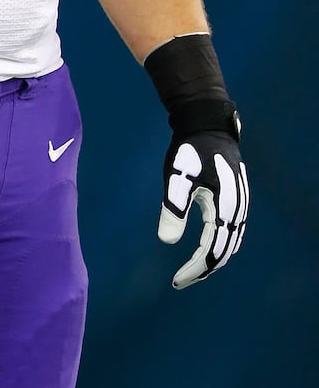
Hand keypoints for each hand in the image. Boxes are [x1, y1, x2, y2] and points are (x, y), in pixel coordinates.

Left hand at [158, 127, 248, 288]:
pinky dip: (220, 245)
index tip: (177, 280)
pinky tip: (206, 247)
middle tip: (181, 280)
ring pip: (231, 243)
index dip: (196, 269)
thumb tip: (167, 241)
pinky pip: (233, 232)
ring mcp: (240, 205)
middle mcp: (238, 211)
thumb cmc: (189, 151)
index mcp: (225, 209)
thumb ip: (173, 208)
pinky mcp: (237, 199)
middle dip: (203, 269)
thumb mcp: (177, 178)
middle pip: (225, 252)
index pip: (213, 251)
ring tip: (192, 269)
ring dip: (213, 259)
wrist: (207, 126)